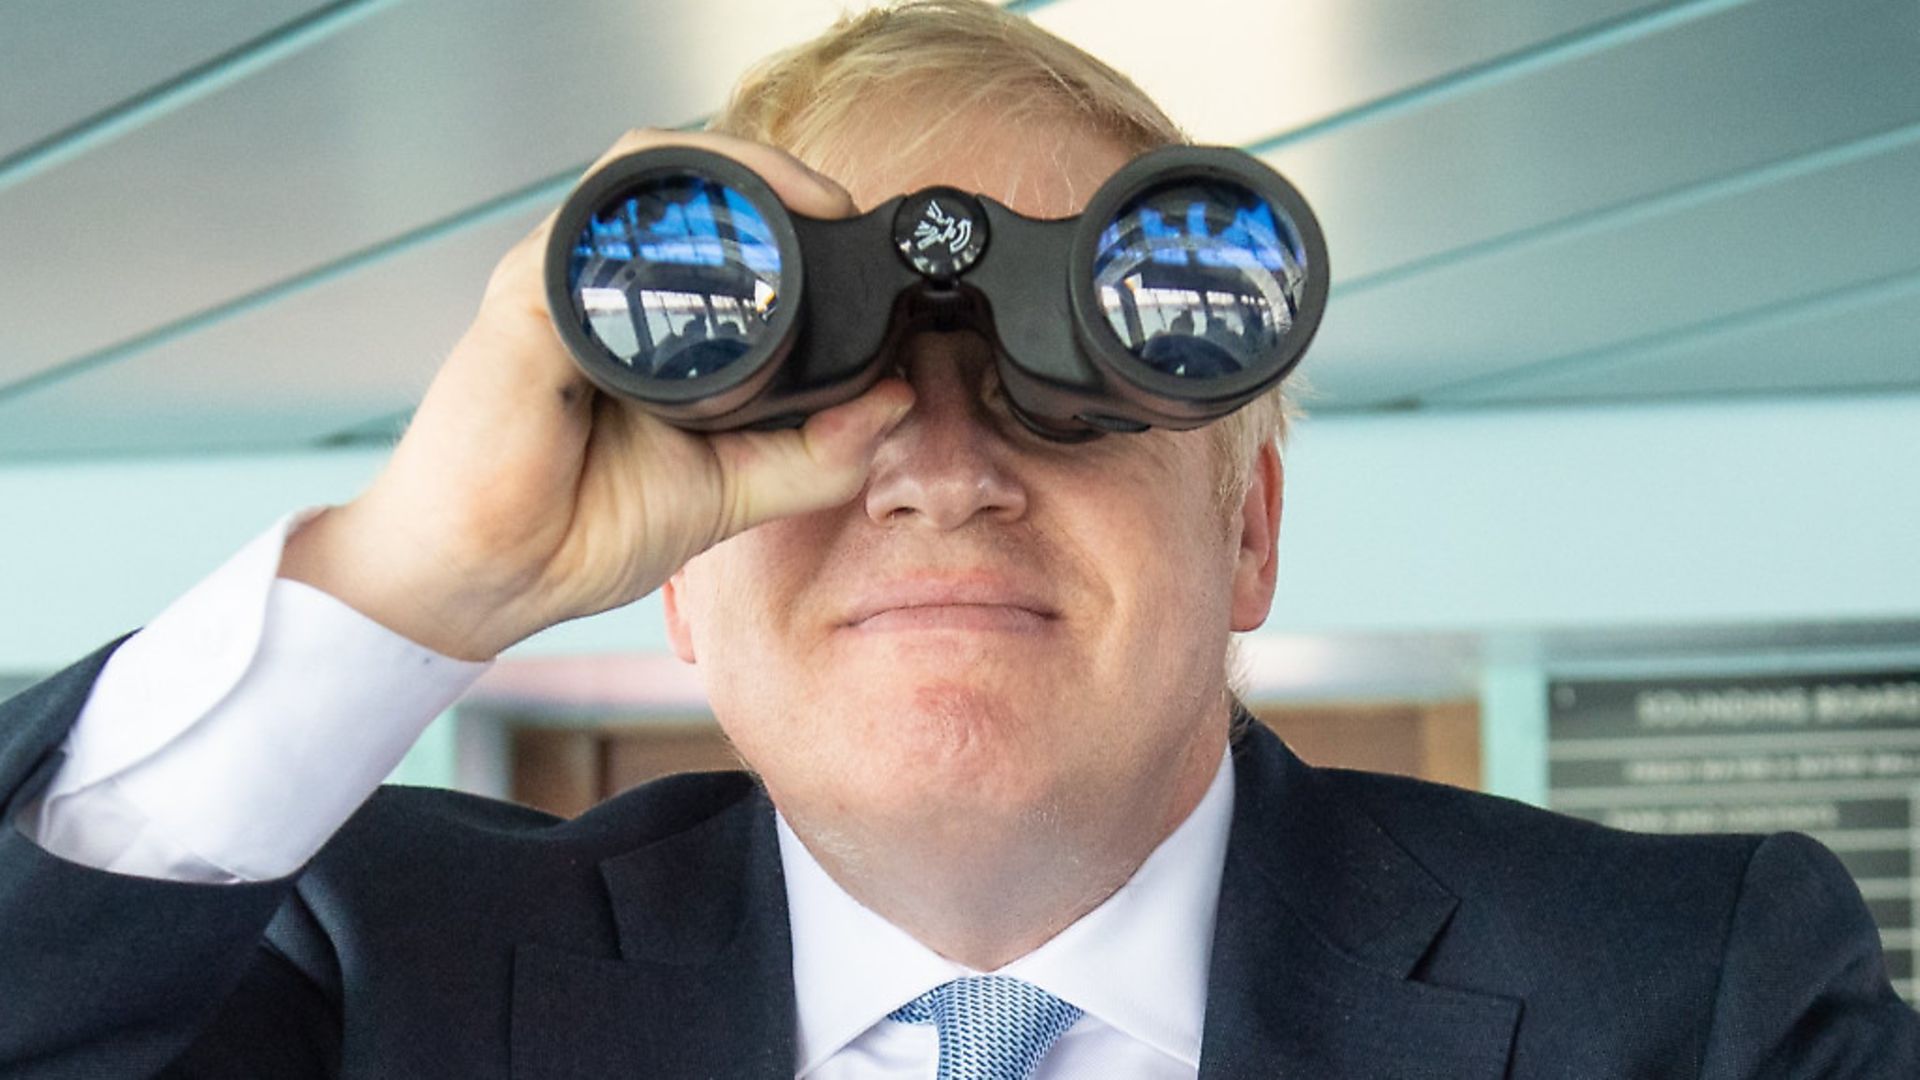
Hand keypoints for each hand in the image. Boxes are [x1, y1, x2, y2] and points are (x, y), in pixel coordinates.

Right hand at [280, 130, 912, 659]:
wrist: (491, 579)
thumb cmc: (580, 531)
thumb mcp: (731, 492)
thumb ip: (814, 454)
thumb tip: (898, 403)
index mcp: (648, 326)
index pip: (719, 237)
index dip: (790, 219)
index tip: (859, 246)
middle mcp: (604, 290)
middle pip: (691, 187)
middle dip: (776, 179)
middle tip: (842, 209)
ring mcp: (564, 282)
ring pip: (651, 174)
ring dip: (739, 169)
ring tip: (811, 201)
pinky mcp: (530, 293)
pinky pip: (599, 211)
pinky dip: (670, 197)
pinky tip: (734, 220)